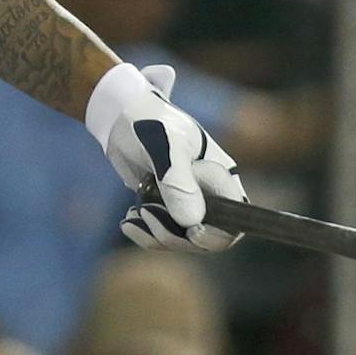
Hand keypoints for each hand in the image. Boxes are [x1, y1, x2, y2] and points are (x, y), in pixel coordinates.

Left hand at [87, 62, 246, 251]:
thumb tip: (192, 222)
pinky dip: (145, 234)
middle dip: (177, 237)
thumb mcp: (163, 145)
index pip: (235, 221)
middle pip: (208, 238)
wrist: (120, 115)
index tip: (191, 232)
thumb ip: (177, 180)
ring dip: (157, 236)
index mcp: (220, 178)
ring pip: (182, 239)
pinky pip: (162, 233)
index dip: (217, 235)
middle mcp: (209, 194)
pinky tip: (128, 221)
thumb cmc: (149, 121)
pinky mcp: (166, 206)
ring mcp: (187, 202)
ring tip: (133, 217)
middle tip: (147, 216)